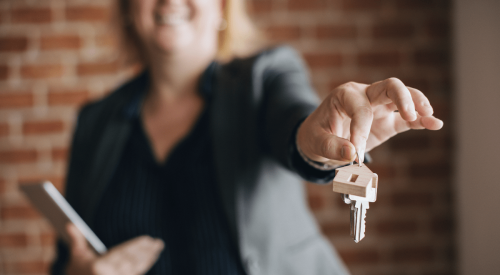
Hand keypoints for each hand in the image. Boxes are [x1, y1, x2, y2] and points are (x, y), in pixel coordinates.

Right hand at [65, 223, 163, 274]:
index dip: (137, 246)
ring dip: (149, 258)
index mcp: (97, 267)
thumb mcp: (76, 257)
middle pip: (132, 261)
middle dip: (146, 251)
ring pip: (136, 269)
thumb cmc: (78, 272)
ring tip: (157, 248)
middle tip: (158, 242)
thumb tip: (71, 224)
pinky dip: (145, 265)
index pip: (121, 253)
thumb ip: (77, 240)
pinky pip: (136, 274)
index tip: (148, 239)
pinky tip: (151, 257)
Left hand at [297, 78, 442, 165]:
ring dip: (417, 104)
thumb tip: (351, 153)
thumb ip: (331, 147)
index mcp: (344, 96)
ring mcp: (378, 108)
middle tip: (409, 114)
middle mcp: (364, 96)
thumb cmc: (316, 136)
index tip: (354, 154)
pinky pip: (406, 119)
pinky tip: (435, 124)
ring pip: (403, 97)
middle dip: (402, 97)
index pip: (360, 109)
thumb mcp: (316, 142)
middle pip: (390, 86)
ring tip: (428, 116)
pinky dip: (421, 120)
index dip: (360, 131)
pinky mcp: (386, 122)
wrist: (318, 140)